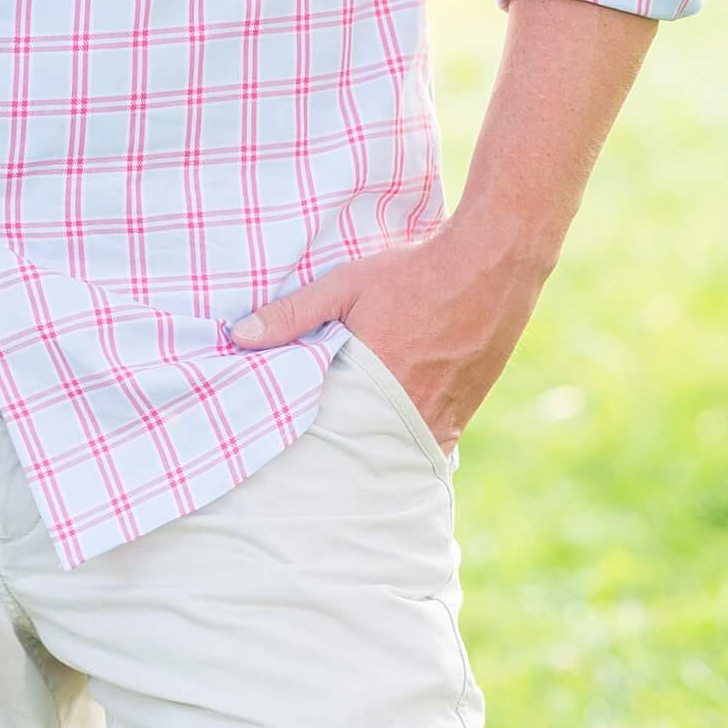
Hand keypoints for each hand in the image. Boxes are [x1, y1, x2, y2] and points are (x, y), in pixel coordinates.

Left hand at [227, 221, 547, 452]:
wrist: (490, 268)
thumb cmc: (412, 274)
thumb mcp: (345, 285)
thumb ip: (293, 313)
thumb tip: (237, 336)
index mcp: (376, 386)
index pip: (328, 435)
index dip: (306, 442)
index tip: (281, 448)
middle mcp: (413, 414)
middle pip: (364, 452)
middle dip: (339, 456)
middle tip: (310, 459)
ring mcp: (445, 420)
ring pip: (396, 451)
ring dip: (373, 450)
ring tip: (346, 447)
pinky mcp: (465, 415)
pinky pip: (428, 444)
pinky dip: (405, 440)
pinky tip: (388, 431)